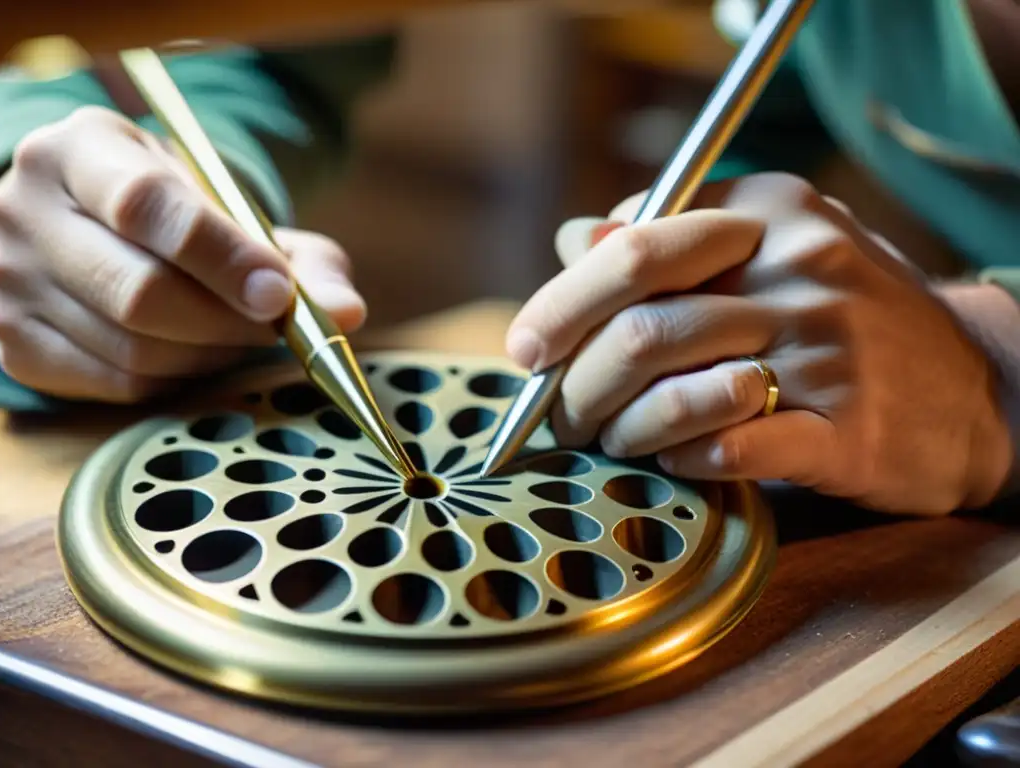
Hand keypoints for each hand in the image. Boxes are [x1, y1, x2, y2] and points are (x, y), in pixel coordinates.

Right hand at [0, 106, 364, 402]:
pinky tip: (196, 350)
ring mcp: (8, 281)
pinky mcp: (13, 343)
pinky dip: (176, 377)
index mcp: (79, 152)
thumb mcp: (234, 211)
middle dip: (228, 321)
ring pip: (133, 349)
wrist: (88, 227)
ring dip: (211, 354)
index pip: (146, 206)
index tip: (279, 295)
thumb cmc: (176, 217)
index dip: (223, 258)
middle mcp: (24, 210)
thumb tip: (345, 311)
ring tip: (240, 332)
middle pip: (140, 293)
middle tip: (275, 324)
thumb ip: (300, 256)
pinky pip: (118, 384)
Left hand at [507, 173, 1012, 513]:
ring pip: (673, 389)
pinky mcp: (846, 431)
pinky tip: (675, 460)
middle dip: (575, 378)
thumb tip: (577, 236)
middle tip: (554, 412)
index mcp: (772, 213)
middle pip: (641, 324)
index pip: (635, 246)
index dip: (563, 301)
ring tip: (613, 438)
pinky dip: (680, 458)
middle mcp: (801, 271)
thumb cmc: (849, 317)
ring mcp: (827, 351)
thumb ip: (677, 240)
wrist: (977, 387)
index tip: (529, 346)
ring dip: (620, 426)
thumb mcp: (776, 248)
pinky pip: (727, 447)